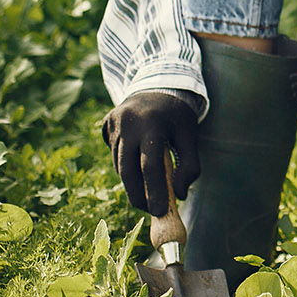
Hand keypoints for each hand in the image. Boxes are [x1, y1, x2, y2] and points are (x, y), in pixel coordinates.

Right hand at [101, 91, 200, 215]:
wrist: (158, 85)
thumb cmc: (177, 116)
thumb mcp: (190, 136)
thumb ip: (189, 166)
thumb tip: (179, 195)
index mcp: (152, 123)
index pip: (150, 166)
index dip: (154, 192)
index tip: (159, 211)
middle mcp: (129, 122)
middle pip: (128, 169)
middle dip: (137, 195)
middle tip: (148, 210)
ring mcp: (114, 122)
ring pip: (119, 163)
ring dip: (131, 181)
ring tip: (146, 189)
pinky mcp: (106, 123)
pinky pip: (114, 153)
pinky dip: (125, 164)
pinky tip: (136, 161)